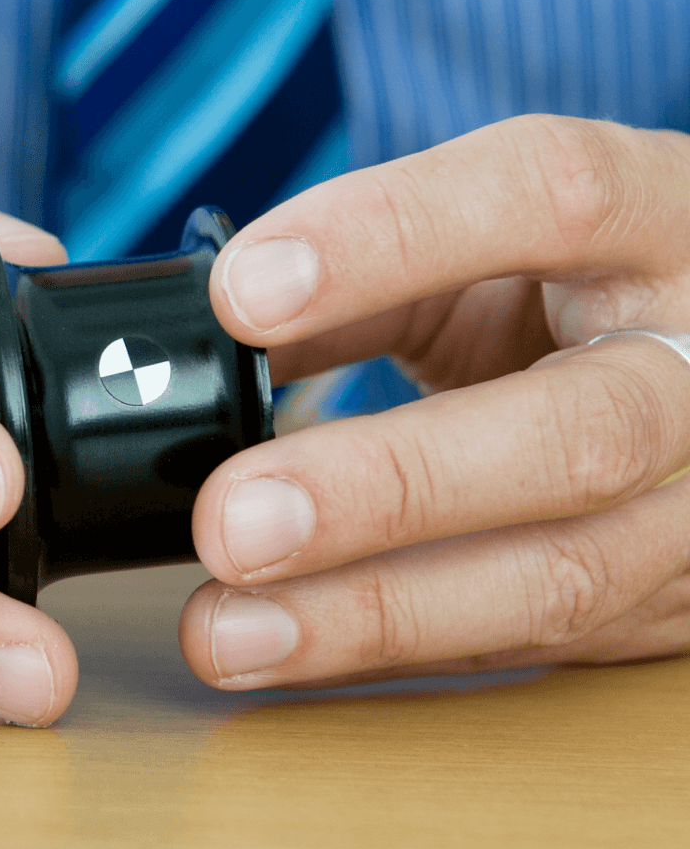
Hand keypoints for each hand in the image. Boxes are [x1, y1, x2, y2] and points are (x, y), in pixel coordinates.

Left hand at [180, 116, 689, 688]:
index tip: (239, 293)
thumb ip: (359, 283)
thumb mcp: (484, 249)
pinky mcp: (685, 601)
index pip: (550, 197)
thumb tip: (206, 343)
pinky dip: (400, 651)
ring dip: (375, 615)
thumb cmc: (572, 286)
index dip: (388, 239)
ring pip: (565, 575)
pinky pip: (539, 643)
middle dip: (386, 489)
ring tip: (226, 630)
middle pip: (578, 433)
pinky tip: (295, 650)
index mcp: (666, 218)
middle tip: (231, 523)